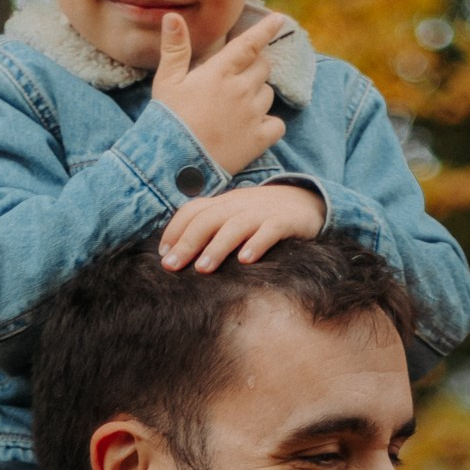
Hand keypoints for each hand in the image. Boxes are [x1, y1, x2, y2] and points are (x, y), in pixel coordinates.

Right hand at [151, 11, 286, 178]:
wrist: (175, 164)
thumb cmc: (168, 121)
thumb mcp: (166, 82)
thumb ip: (175, 49)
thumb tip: (172, 16)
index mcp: (219, 72)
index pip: (249, 44)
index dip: (266, 29)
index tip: (279, 19)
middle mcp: (241, 90)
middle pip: (263, 67)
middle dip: (255, 67)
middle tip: (237, 79)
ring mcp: (252, 115)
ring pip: (269, 94)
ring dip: (259, 95)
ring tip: (237, 108)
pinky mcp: (259, 139)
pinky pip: (278, 124)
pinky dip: (270, 124)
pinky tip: (253, 128)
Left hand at [161, 181, 324, 272]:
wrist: (307, 201)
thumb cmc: (263, 216)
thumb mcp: (234, 216)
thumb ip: (211, 227)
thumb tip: (179, 252)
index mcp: (224, 203)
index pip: (192, 211)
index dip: (175, 230)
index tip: (162, 255)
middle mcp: (239, 205)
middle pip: (208, 219)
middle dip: (187, 242)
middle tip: (172, 266)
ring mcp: (262, 212)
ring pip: (235, 226)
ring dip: (217, 247)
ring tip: (203, 268)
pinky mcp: (284, 222)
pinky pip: (269, 231)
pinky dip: (257, 244)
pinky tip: (246, 261)